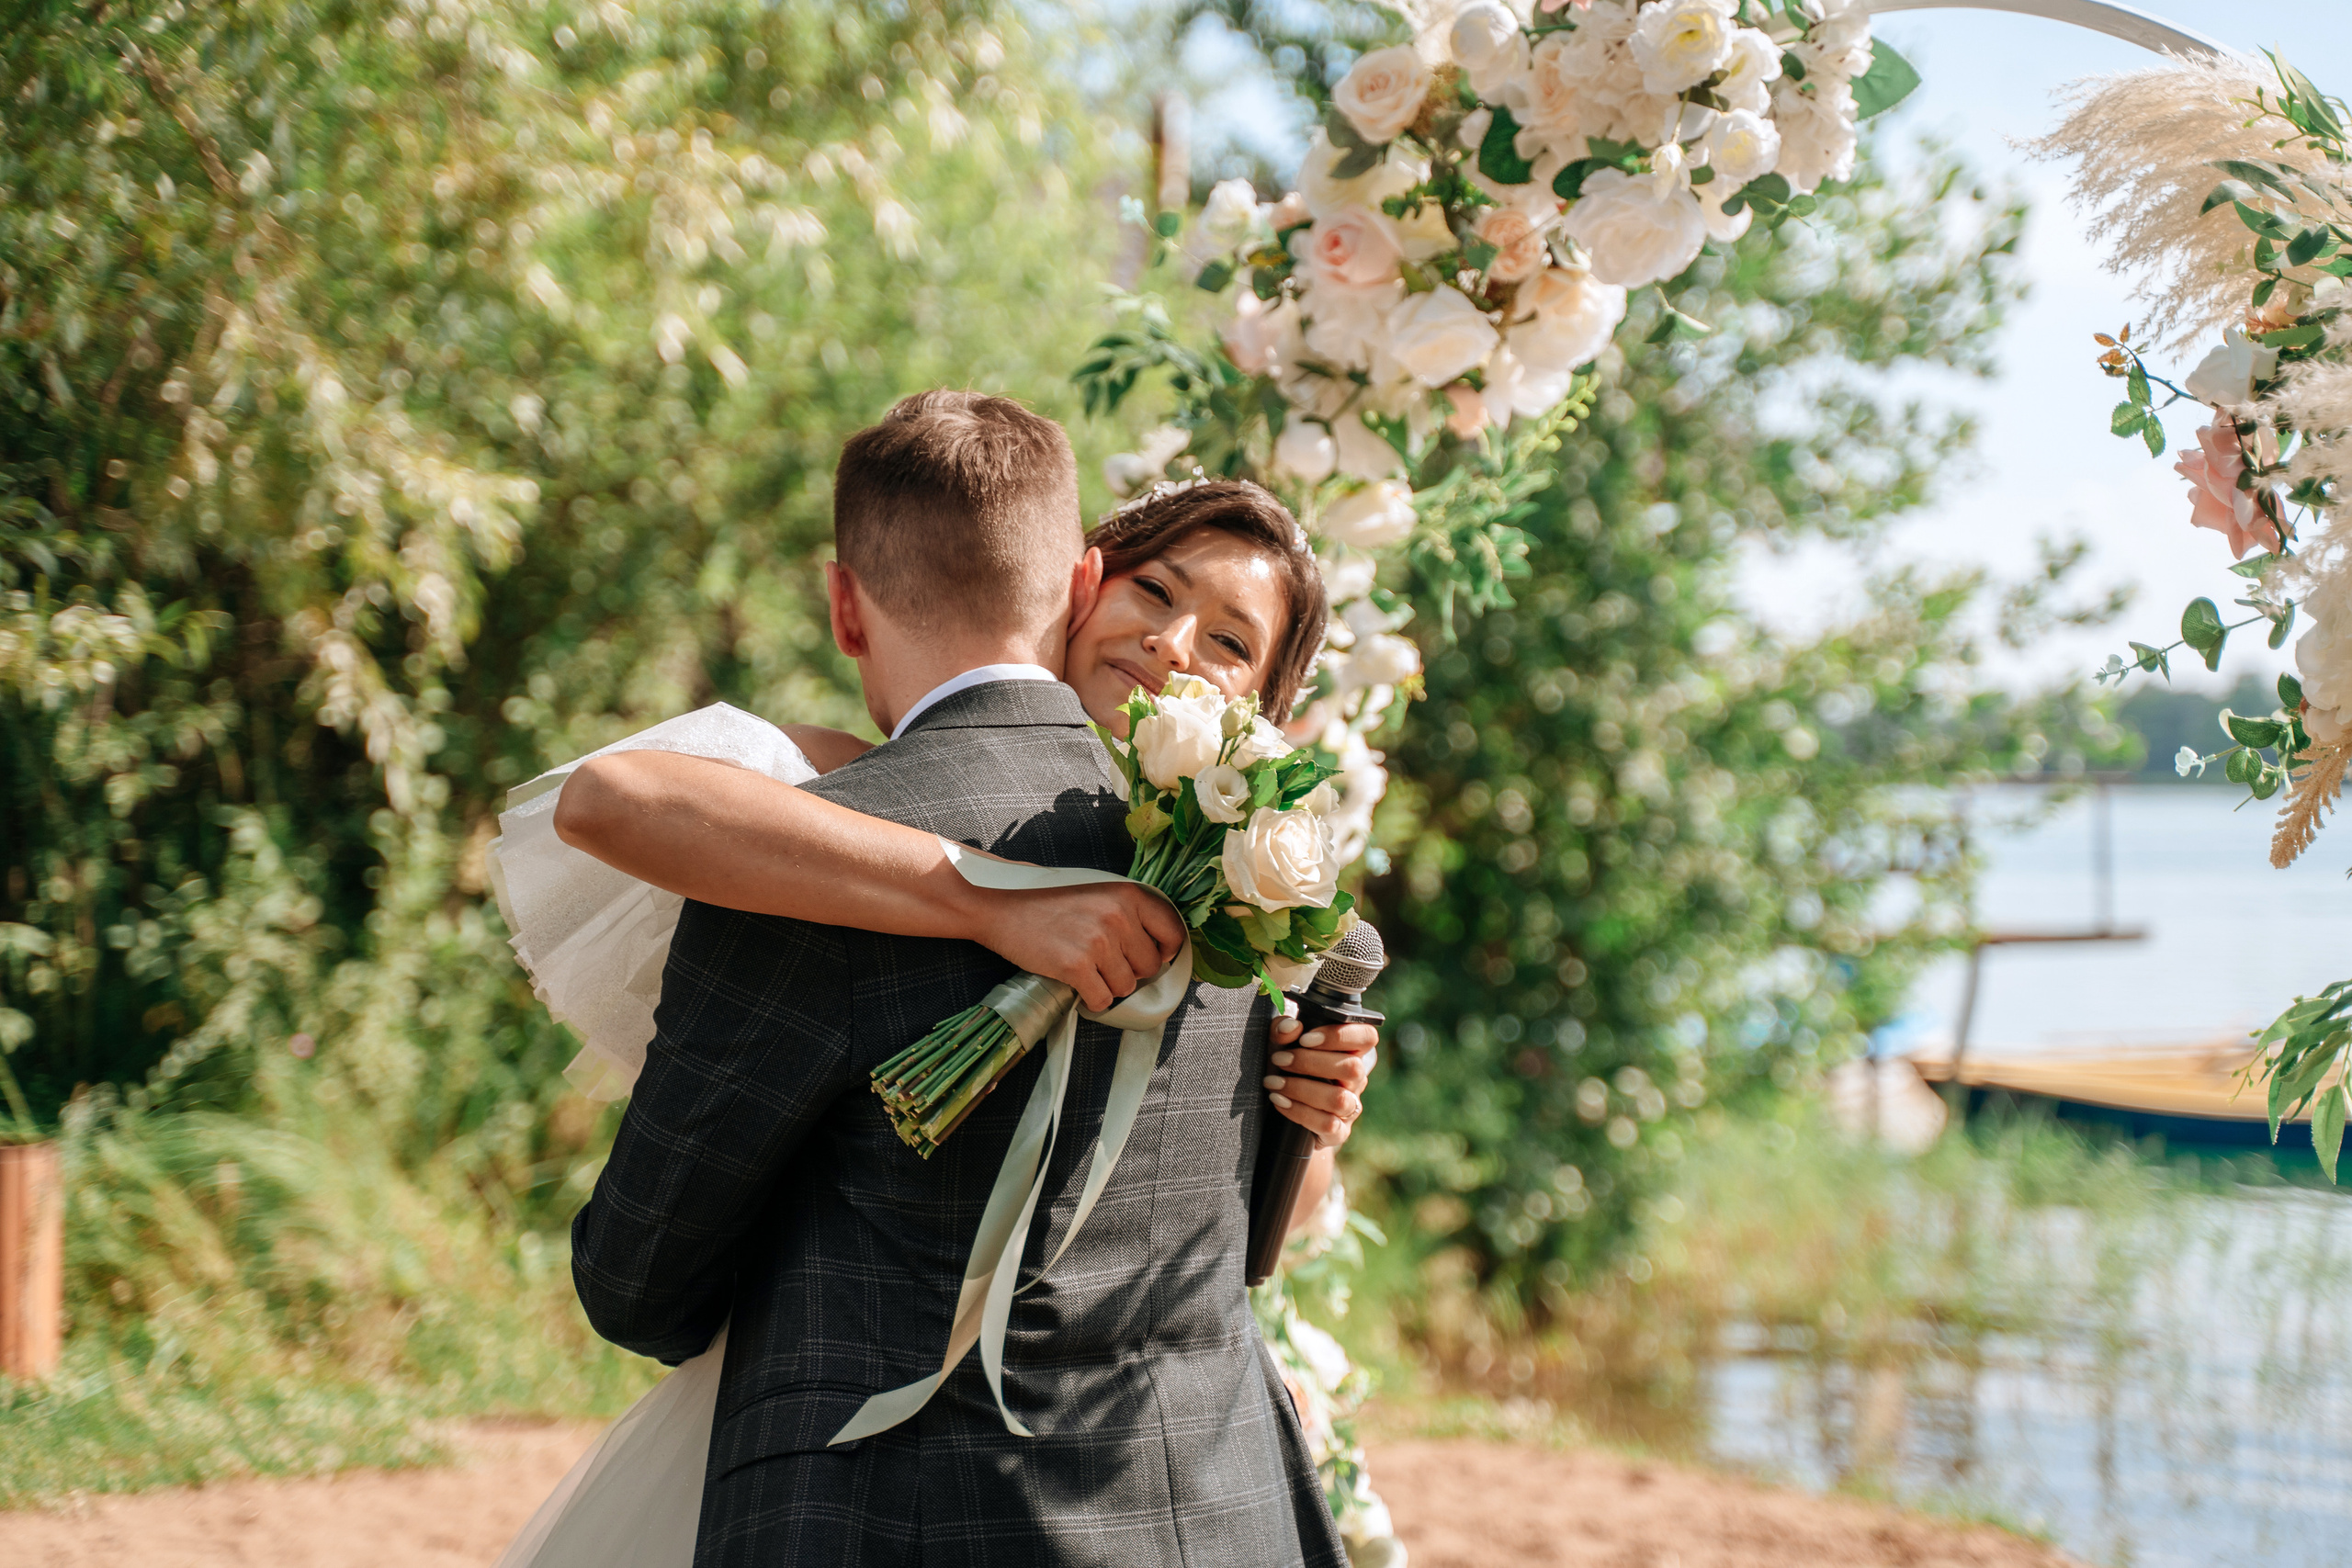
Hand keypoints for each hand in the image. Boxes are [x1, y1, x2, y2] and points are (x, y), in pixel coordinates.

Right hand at [978, 882, 1186, 1013]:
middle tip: (1104, 963)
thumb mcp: (1097, 892)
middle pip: (1149, 966)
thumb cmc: (1049, 901)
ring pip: (1125, 987)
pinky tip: (1077, 985)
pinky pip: (1101, 1001)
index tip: (1153, 957)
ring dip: (1108, 986)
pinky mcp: (1075, 967)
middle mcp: (1118, 917)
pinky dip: (1091, 1000)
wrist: (1002, 906)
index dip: (1165, 951)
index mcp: (1128, 895)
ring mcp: (1097, 943)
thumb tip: (1160, 947)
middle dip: (1130, 971)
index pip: (1173, 932)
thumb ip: (1129, 912)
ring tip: (1086, 970)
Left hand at [1263, 1017, 1378, 1149]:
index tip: (1305, 1038)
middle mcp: (1356, 1080)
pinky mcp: (1339, 1132)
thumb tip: (1291, 1027)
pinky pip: (1328, 1124)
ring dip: (1301, 1089)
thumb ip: (1283, 1029)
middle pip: (1352, 1068)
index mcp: (1351, 1052)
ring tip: (1273, 1082)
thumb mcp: (1278, 1044)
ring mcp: (1350, 1108)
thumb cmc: (1284, 1070)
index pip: (1366, 1037)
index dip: (1340, 1035)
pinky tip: (1279, 1102)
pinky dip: (1299, 1111)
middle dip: (1310, 1062)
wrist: (1276, 1116)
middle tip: (1279, 1059)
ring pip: (1340, 1099)